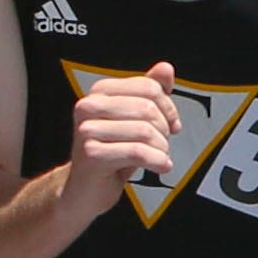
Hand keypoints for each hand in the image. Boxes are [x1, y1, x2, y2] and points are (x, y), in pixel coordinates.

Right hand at [62, 65, 179, 216]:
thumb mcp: (133, 120)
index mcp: (99, 91)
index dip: (168, 107)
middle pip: (148, 108)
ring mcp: (87, 130)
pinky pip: (138, 152)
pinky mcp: (92, 154)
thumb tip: (166, 68)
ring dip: (161, 148)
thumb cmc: (112, 153)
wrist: (85, 189)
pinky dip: (157, 161)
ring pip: (145, 131)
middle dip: (164, 130)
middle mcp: (88, 106)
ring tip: (159, 157)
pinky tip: (161, 167)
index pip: (149, 87)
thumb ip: (149, 93)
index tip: (172, 124)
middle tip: (163, 145)